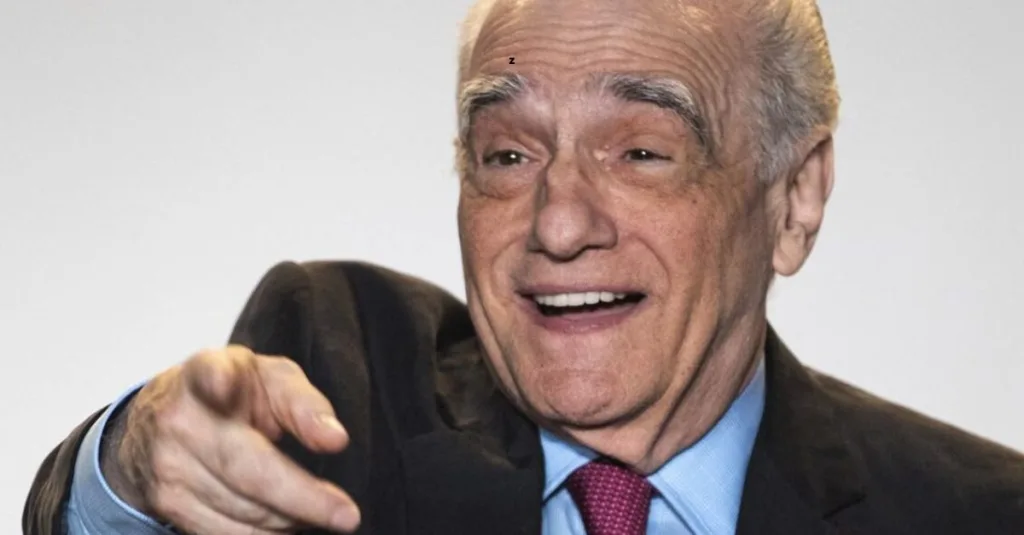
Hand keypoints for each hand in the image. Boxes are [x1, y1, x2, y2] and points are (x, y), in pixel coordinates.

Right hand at [102, 345, 359, 533]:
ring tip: (321, 513)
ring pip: (238, 510)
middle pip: (243, 468)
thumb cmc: (234, 393)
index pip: (209, 373)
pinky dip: (263, 534)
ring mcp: (168, 467)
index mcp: (205, 375)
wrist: (167, 415)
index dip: (217, 380)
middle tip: (346, 516)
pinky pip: (222, 533)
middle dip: (300, 497)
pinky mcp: (167, 505)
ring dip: (288, 519)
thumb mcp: (272, 379)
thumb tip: (334, 440)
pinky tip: (289, 524)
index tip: (224, 386)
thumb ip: (303, 403)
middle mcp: (179, 421)